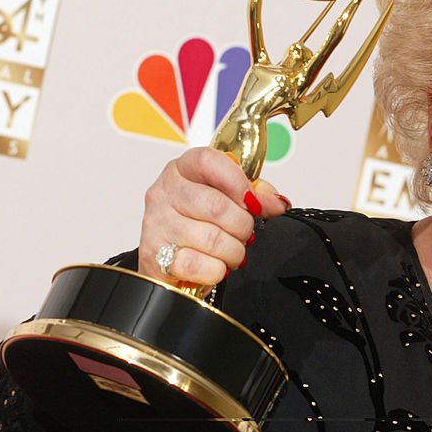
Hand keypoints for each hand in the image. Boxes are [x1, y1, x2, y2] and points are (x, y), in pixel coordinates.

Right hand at [138, 147, 290, 285]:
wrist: (169, 258)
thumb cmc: (199, 221)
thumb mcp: (228, 197)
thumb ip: (255, 194)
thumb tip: (276, 203)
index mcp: (182, 170)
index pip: (208, 162)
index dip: (238, 182)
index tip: (253, 203)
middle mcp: (164, 193)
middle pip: (215, 206)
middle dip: (242, 226)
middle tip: (245, 234)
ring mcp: (157, 224)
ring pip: (211, 238)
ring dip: (233, 251)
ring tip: (232, 252)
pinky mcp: (155, 256)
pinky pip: (198, 265)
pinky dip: (217, 270)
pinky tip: (217, 266)